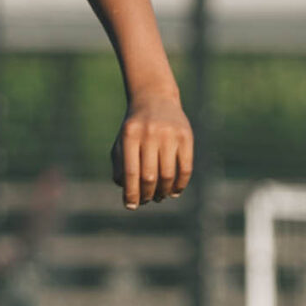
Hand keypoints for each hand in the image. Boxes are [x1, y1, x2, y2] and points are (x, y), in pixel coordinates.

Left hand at [110, 91, 193, 209]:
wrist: (155, 99)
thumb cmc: (135, 128)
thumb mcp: (121, 143)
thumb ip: (119, 167)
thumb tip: (126, 191)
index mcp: (130, 136)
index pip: (130, 172)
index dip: (131, 193)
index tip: (131, 206)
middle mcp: (150, 134)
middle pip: (149, 176)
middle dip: (147, 194)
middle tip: (146, 200)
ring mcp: (170, 134)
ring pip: (168, 175)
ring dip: (163, 192)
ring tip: (159, 196)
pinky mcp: (186, 136)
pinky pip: (185, 168)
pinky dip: (180, 184)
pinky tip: (175, 191)